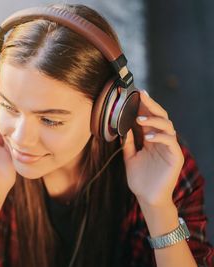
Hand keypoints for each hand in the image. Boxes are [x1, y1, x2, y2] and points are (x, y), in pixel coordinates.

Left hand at [121, 90, 183, 206]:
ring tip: (139, 120)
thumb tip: (123, 127)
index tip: (134, 95)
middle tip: (141, 96)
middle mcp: (162, 140)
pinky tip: (147, 137)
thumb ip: (128, 143)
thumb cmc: (139, 179)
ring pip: (167, 126)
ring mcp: (170, 148)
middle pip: (160, 117)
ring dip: (153, 120)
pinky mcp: (175, 157)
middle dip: (150, 106)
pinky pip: (170, 142)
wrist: (147, 198)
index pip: (149, 118)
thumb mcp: (130, 157)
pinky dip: (160, 136)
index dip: (143, 107)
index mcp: (152, 139)